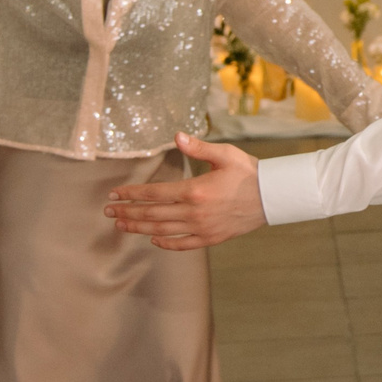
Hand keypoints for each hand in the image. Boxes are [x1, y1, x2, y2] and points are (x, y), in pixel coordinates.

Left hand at [105, 133, 266, 249]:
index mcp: (194, 190)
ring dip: (138, 228)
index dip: (131, 194)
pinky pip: (182, 244)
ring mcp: (201, 227)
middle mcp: (194, 212)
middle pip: (152, 214)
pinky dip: (165, 243)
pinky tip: (153, 239)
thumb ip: (198, 147)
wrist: (272, 196)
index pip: (153, 193)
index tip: (114, 194)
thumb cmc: (249, 172)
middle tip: (109, 212)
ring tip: (121, 225)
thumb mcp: (225, 154)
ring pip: (161, 230)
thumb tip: (177, 136)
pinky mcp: (210, 238)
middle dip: (127, 212)